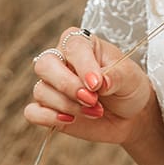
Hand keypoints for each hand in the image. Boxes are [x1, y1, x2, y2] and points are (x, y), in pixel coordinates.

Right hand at [25, 27, 153, 147]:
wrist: (130, 115)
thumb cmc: (129, 87)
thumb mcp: (130, 77)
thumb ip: (115, 76)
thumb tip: (99, 82)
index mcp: (82, 44)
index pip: (72, 47)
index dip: (83, 65)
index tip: (98, 84)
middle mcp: (61, 61)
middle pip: (45, 65)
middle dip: (68, 86)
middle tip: (92, 99)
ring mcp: (52, 85)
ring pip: (41, 91)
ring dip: (68, 106)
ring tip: (96, 111)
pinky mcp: (49, 108)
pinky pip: (32, 112)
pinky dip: (48, 117)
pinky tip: (70, 120)